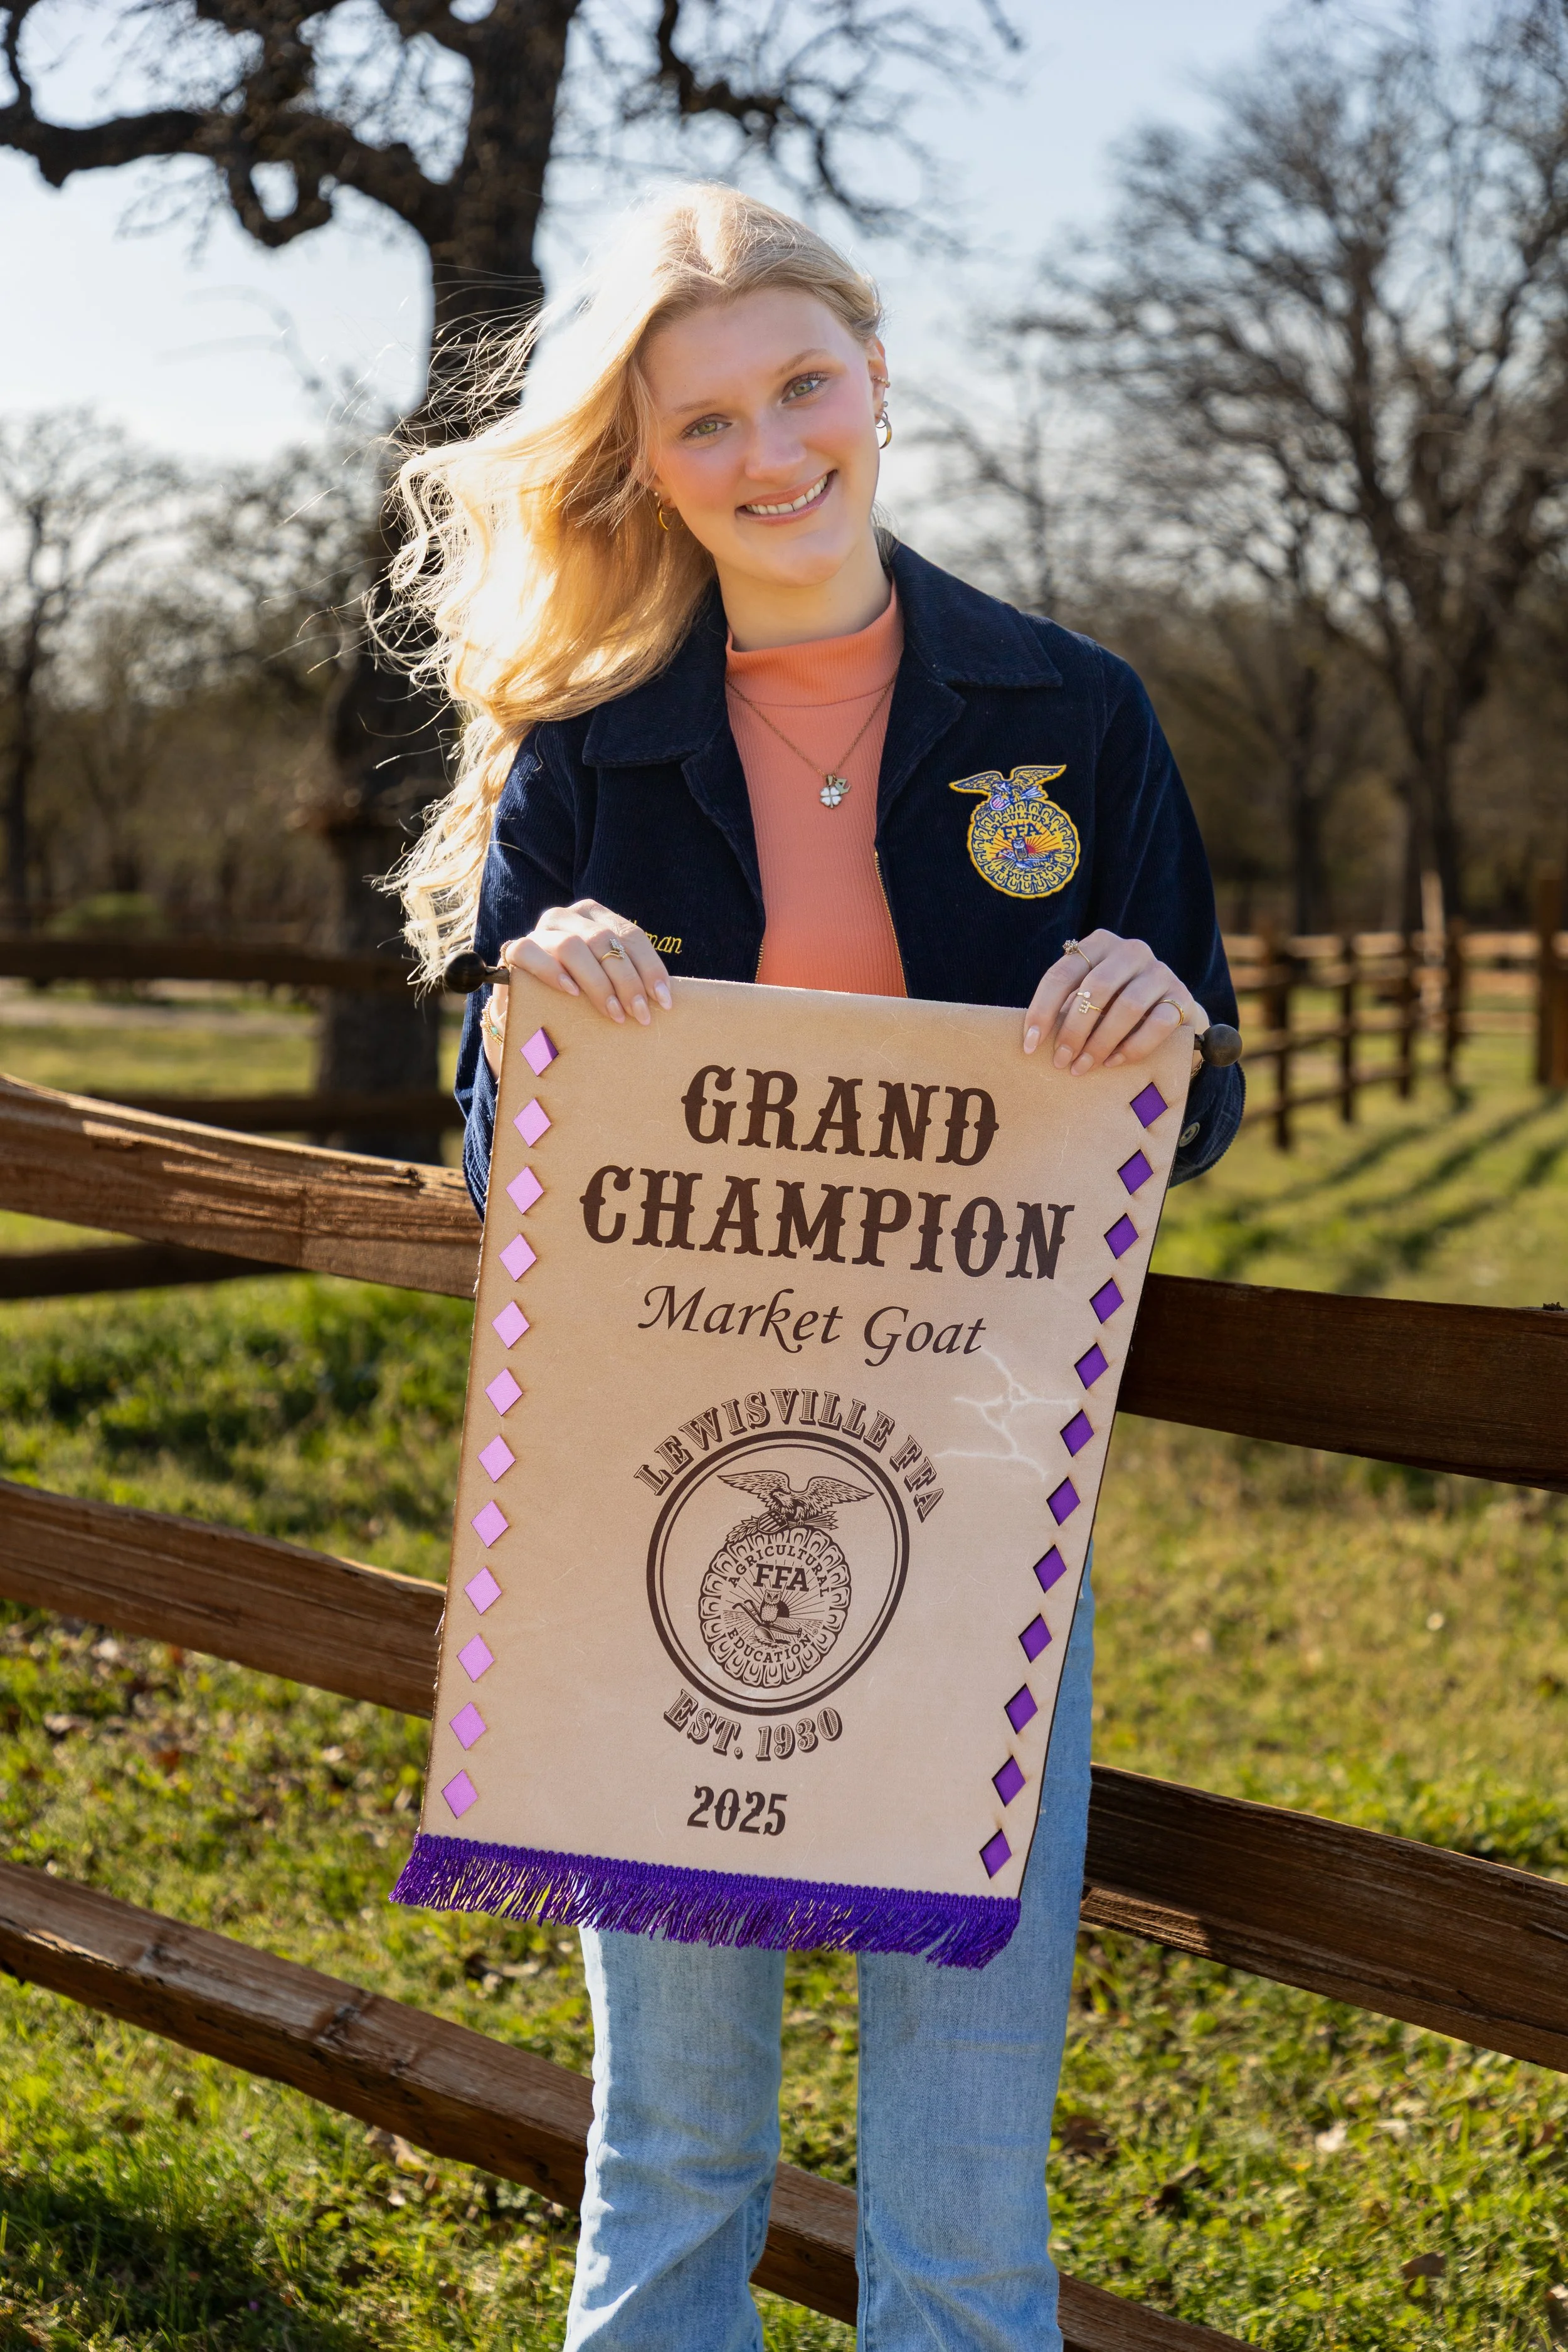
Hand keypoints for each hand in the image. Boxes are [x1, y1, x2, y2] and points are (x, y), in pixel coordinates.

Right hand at [479, 901, 671, 1074]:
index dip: (650, 967)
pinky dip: (552, 971)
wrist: (528, 1000)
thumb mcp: (605, 979)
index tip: (664, 1000)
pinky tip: (571, 993)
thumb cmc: (576, 991)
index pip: (630, 935)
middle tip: (641, 1014)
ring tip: (614, 1014)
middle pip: (605, 942)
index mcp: (595, 917)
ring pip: (572, 947)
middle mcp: (568, 917)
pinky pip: (530, 952)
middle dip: (628, 981)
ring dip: (598, 984)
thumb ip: (626, 976)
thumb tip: (665, 999)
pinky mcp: (516, 949)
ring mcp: (540, 931)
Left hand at [1022, 930, 1205, 1074]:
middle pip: (1097, 988)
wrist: (1167, 1008)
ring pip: (1128, 1006)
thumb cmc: (1113, 1005)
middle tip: (1060, 1060)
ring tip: (1083, 1066)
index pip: (1063, 974)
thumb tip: (1034, 1041)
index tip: (1030, 1044)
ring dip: (1101, 1042)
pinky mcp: (1181, 997)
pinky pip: (1158, 1023)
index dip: (1042, 1010)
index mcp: (1098, 944)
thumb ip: (1067, 1007)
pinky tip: (1113, 1062)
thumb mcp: (1088, 997)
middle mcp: (1131, 950)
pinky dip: (1133, 1047)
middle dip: (1074, 1029)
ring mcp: (1160, 971)